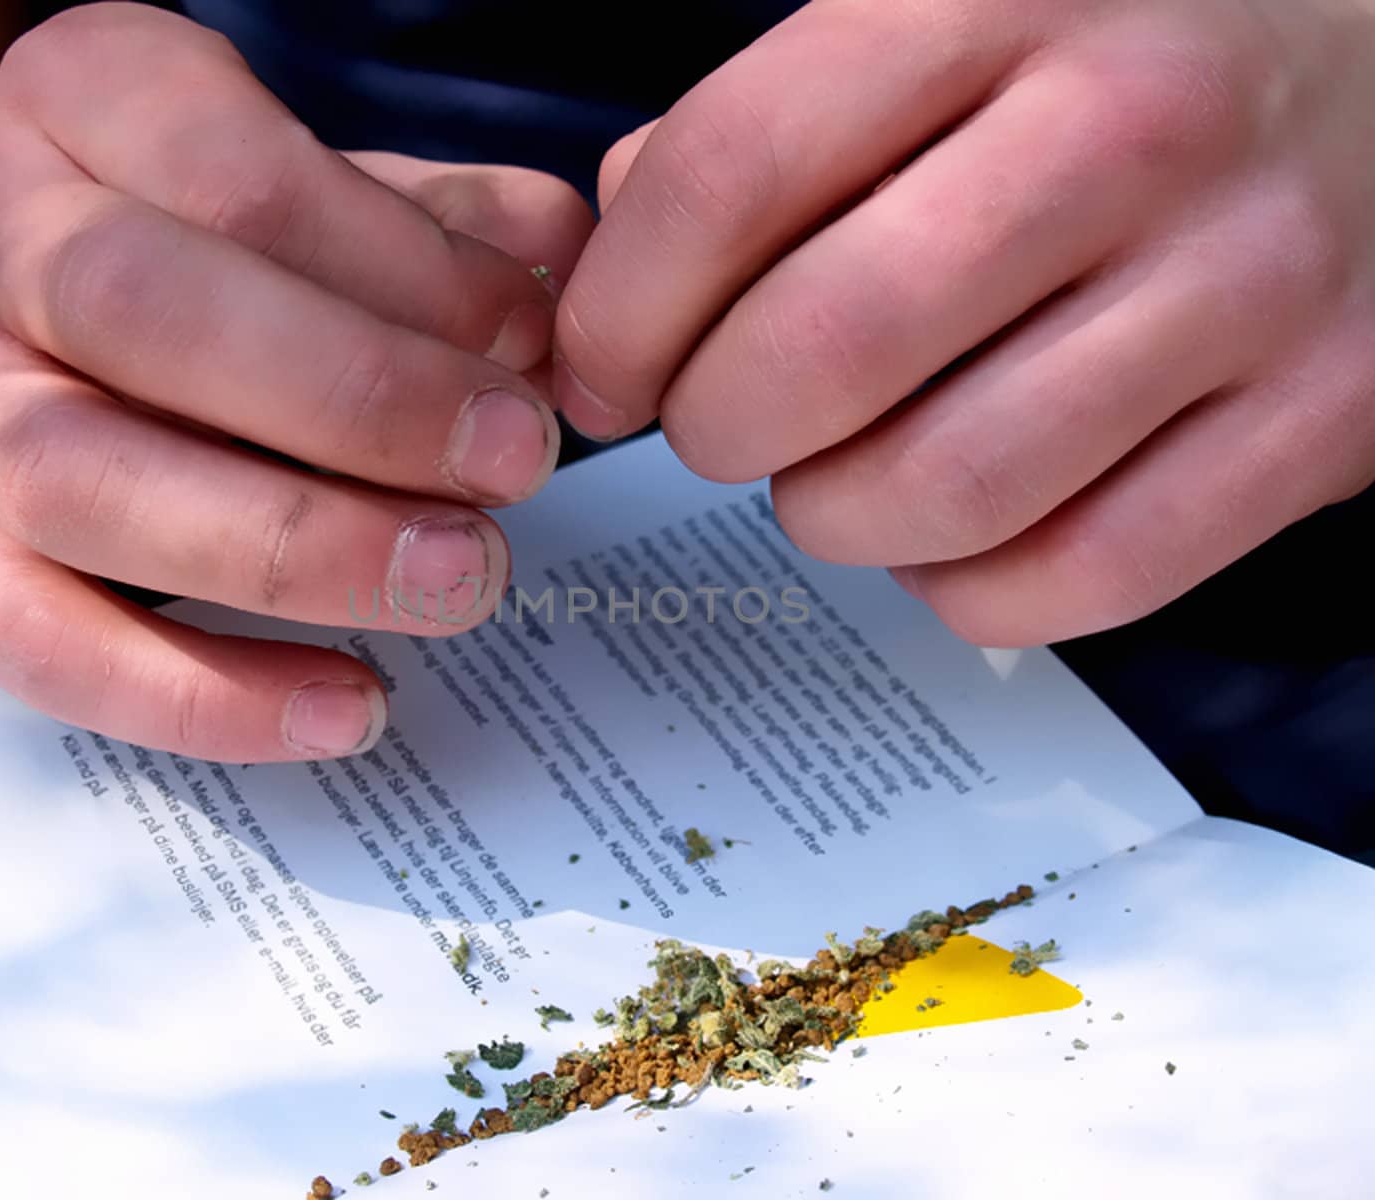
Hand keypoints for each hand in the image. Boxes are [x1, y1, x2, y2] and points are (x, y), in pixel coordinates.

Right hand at [0, 3, 591, 758]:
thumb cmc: (202, 263)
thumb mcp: (318, 194)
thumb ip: (439, 226)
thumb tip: (559, 269)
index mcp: (84, 102)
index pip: (248, 184)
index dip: (411, 275)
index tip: (531, 348)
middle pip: (155, 318)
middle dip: (361, 404)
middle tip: (517, 466)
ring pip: (92, 486)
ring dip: (300, 549)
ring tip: (461, 583)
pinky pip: (48, 646)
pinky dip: (208, 696)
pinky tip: (352, 704)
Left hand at [557, 0, 1374, 644]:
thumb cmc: (1130, 45)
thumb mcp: (952, 4)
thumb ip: (772, 116)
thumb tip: (624, 256)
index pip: (730, 175)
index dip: (621, 310)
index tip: (604, 370)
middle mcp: (1136, 129)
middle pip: (824, 352)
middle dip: (714, 428)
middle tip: (715, 424)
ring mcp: (1248, 284)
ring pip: (943, 491)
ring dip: (832, 516)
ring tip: (834, 474)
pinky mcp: (1323, 420)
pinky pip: (1075, 580)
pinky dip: (964, 585)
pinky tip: (953, 525)